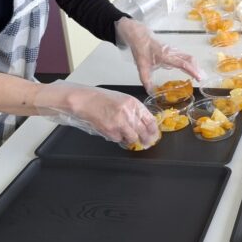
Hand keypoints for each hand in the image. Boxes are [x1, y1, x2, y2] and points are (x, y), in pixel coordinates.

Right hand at [33, 80, 158, 147]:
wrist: (86, 101)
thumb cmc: (103, 99)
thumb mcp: (123, 100)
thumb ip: (135, 110)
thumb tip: (145, 123)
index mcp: (133, 103)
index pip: (150, 119)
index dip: (153, 129)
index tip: (154, 134)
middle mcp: (128, 113)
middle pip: (144, 131)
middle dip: (147, 139)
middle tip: (147, 142)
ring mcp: (120, 123)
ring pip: (133, 138)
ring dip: (131, 139)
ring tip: (127, 135)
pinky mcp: (110, 131)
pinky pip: (119, 139)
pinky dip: (118, 137)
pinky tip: (113, 130)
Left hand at [115, 17, 202, 91]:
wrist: (140, 37)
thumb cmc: (142, 50)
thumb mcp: (141, 67)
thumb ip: (146, 80)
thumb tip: (150, 92)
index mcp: (166, 56)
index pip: (182, 64)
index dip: (192, 70)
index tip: (199, 78)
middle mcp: (172, 52)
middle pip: (190, 59)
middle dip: (197, 69)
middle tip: (202, 79)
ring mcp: (174, 50)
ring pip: (189, 57)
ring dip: (196, 65)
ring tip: (200, 75)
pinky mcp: (174, 50)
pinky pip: (186, 56)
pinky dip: (191, 63)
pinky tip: (192, 69)